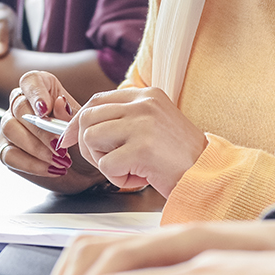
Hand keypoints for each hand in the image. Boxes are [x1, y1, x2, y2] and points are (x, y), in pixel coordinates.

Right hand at [0, 71, 104, 191]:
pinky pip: (10, 154)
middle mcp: (22, 103)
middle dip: (41, 130)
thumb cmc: (82, 138)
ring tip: (60, 160)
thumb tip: (58, 102)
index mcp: (43, 88)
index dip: (36, 94)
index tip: (45, 110)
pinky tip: (52, 169)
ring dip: (36, 147)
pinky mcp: (5, 148)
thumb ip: (70, 114)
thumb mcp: (81, 124)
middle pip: (20, 108)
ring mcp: (10, 125)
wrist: (83, 166)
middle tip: (60, 146)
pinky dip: (32, 164)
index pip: (31, 81)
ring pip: (11, 129)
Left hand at [59, 87, 207, 195]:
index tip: (68, 138)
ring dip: (103, 162)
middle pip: (88, 118)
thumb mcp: (154, 124)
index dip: (77, 121)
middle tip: (108, 161)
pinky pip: (106, 165)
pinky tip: (140, 177)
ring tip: (128, 168)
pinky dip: (118, 179)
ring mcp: (142, 125)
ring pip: (91, 139)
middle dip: (88, 145)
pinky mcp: (141, 149)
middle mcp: (143, 105)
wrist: (206, 172)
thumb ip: (125, 118)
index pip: (97, 100)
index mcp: (146, 95)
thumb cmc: (179, 156)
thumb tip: (80, 128)